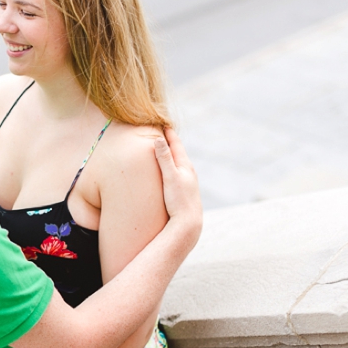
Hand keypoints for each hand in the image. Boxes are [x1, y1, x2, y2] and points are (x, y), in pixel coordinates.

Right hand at [155, 128, 201, 242]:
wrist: (188, 224)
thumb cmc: (178, 201)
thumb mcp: (170, 177)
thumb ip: (164, 158)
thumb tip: (159, 139)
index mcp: (185, 166)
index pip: (176, 145)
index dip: (169, 134)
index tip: (163, 123)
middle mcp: (189, 173)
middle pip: (179, 153)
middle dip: (170, 142)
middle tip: (163, 132)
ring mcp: (188, 183)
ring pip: (179, 164)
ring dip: (171, 155)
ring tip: (165, 150)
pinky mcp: (185, 192)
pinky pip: (177, 174)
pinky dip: (172, 167)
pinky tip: (169, 173)